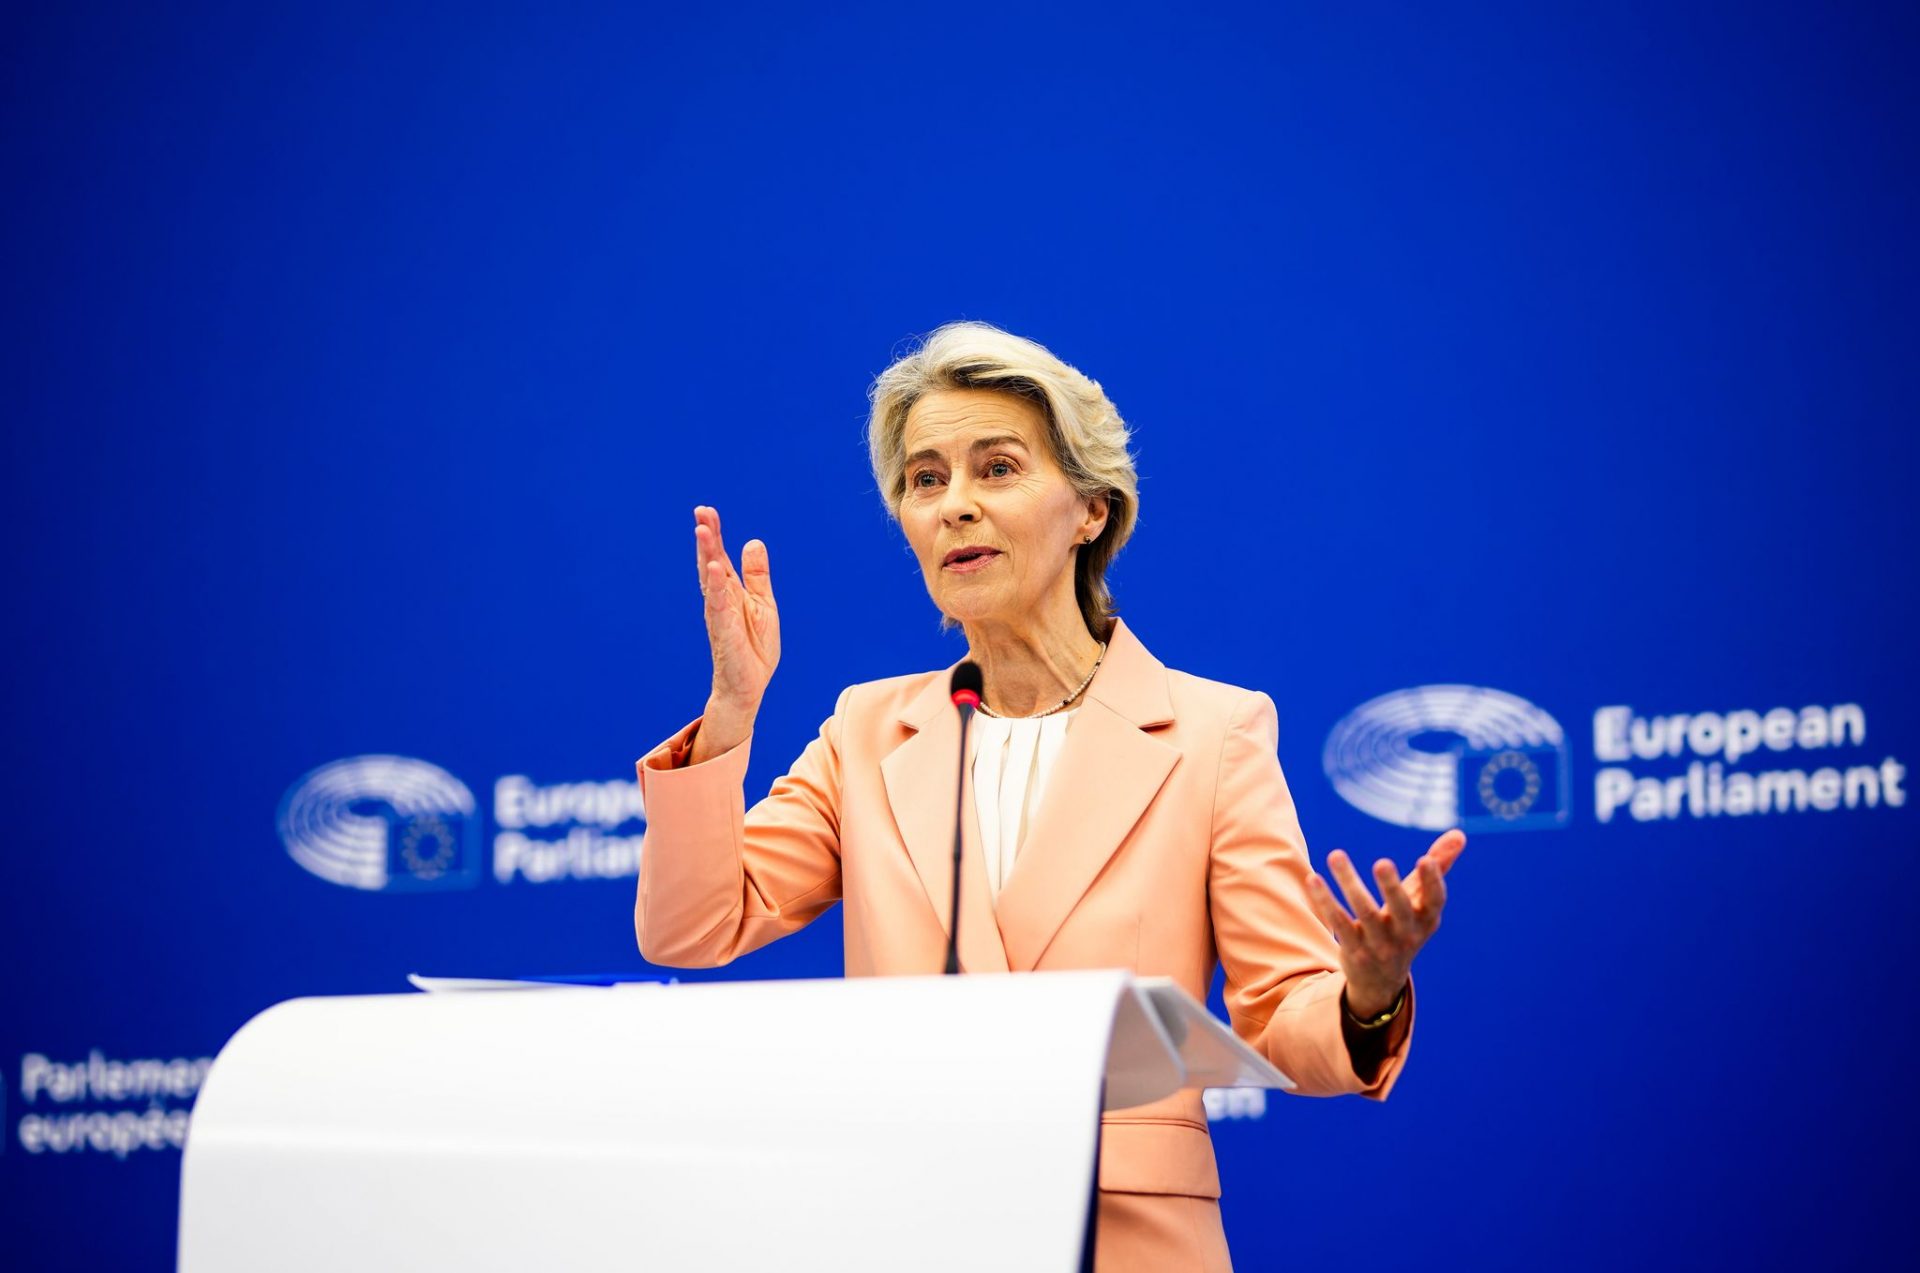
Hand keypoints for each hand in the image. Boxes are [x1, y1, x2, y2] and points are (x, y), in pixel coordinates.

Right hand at [694, 505, 779, 719]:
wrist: (750, 685)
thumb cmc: (754, 647)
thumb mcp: (763, 604)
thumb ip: (757, 575)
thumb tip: (754, 542)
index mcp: (731, 592)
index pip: (720, 558)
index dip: (714, 535)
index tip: (707, 511)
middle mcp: (721, 600)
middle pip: (711, 563)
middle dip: (707, 538)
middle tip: (701, 512)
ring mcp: (720, 615)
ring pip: (711, 580)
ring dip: (706, 555)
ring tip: (702, 531)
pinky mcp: (724, 633)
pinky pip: (718, 607)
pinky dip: (716, 587)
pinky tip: (714, 569)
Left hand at [1304, 829, 1465, 1016]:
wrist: (1382, 980)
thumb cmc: (1405, 926)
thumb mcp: (1422, 902)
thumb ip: (1439, 867)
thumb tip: (1459, 833)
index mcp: (1426, 920)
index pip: (1435, 901)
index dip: (1432, 882)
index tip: (1425, 859)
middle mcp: (1405, 934)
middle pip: (1400, 909)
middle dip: (1391, 886)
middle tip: (1381, 862)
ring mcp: (1379, 945)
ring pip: (1364, 912)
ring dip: (1349, 882)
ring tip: (1335, 854)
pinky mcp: (1353, 950)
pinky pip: (1338, 922)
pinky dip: (1325, 901)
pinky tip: (1313, 878)